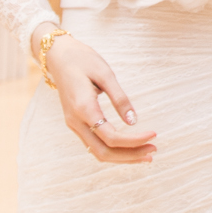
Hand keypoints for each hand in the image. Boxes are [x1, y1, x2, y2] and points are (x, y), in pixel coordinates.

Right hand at [45, 33, 157, 163]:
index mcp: (83, 108)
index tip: (153, 135)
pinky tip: (128, 148)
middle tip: (153, 150)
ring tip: (145, 154)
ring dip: (122, 157)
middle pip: (103, 152)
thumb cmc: (82, 60)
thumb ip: (119, 98)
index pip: (110, 137)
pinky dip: (113, 150)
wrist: (57, 56)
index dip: (134, 140)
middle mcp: (75, 121)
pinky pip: (94, 144)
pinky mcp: (76, 123)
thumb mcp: (105, 73)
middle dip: (130, 156)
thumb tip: (133, 121)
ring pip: (98, 152)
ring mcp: (73, 124)